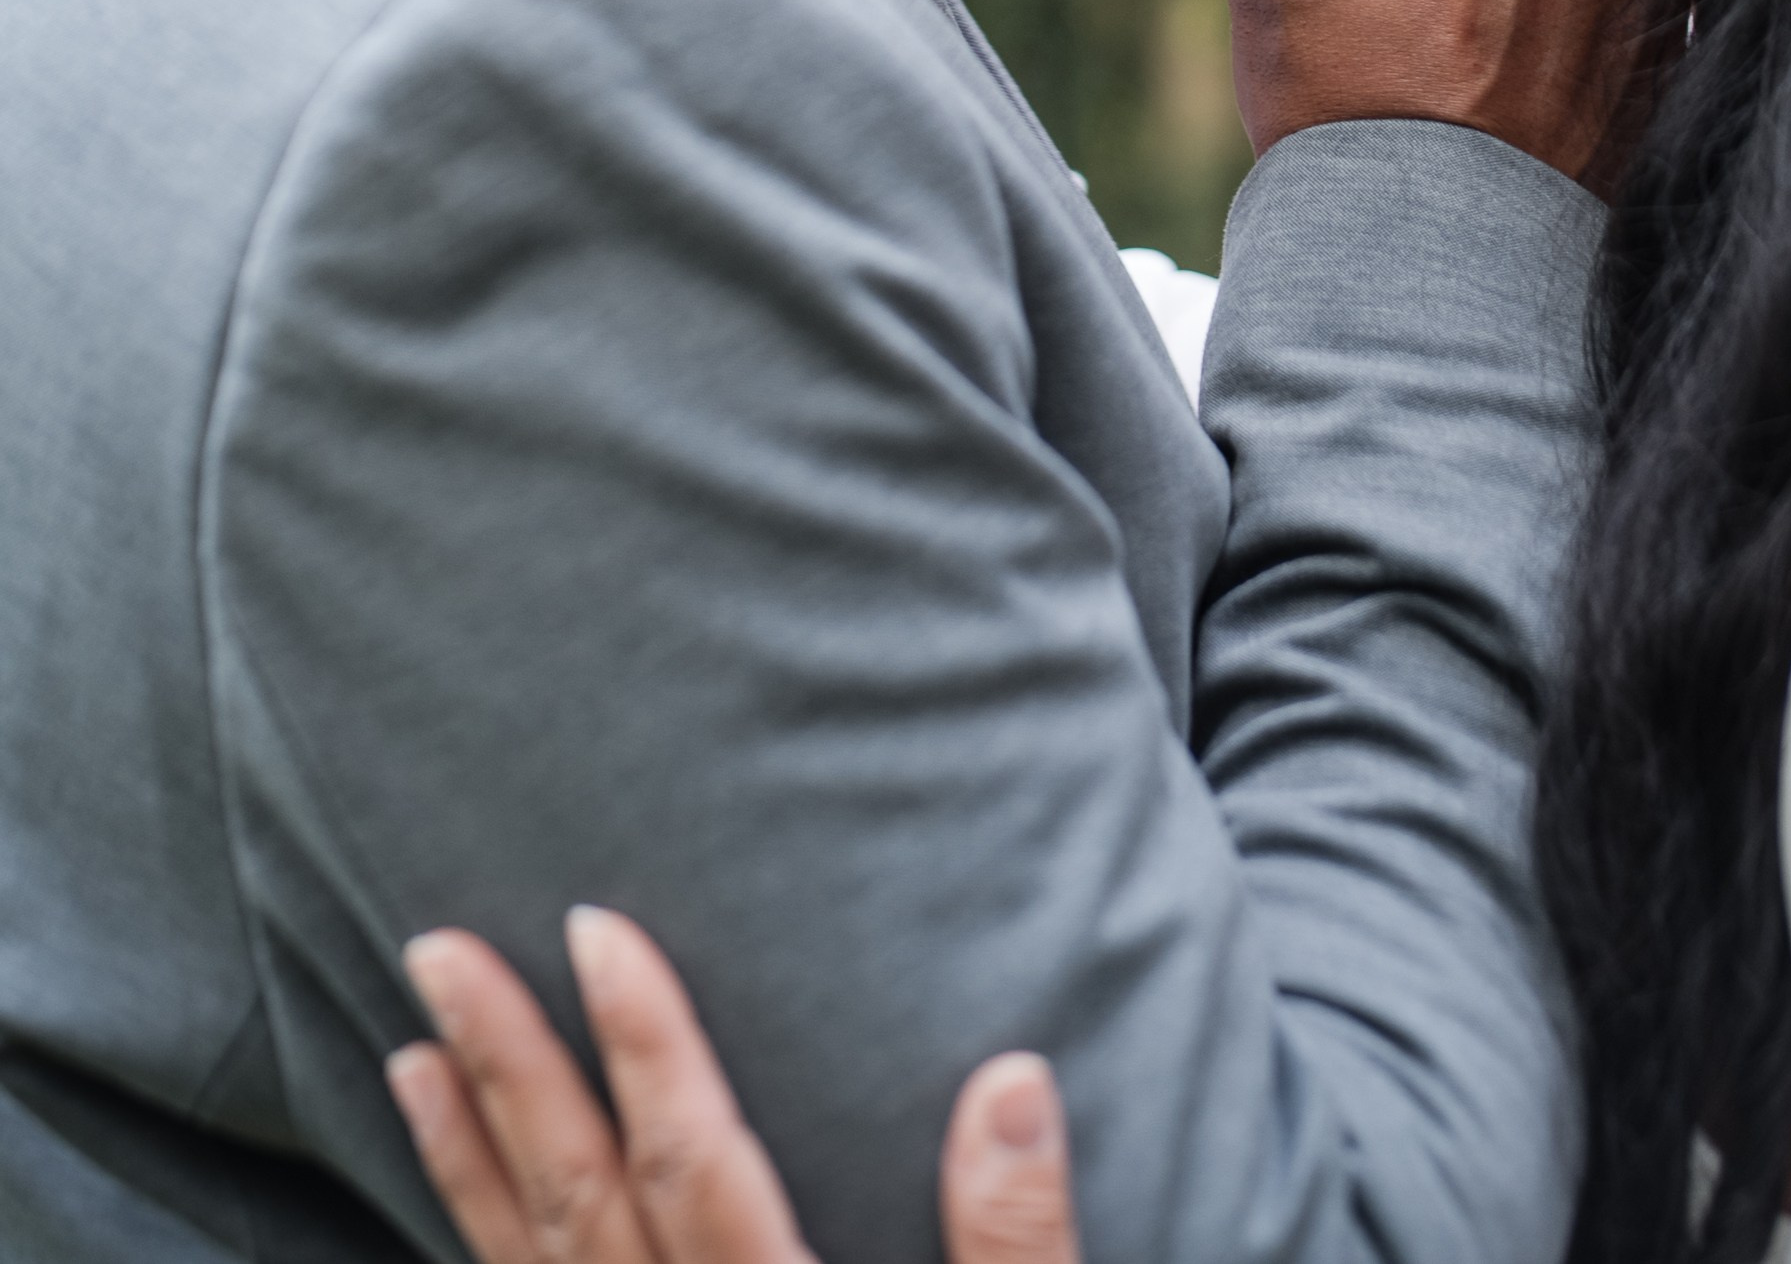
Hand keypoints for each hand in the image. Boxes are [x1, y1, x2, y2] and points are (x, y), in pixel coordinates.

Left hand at [389, 908, 1079, 1263]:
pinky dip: (483, 1263)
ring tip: (407, 1056)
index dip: (647, 1043)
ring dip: (466, 1165)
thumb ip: (1016, 1247)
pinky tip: (464, 1220)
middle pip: (584, 1210)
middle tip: (436, 948)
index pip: (697, 1169)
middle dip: (508, 1073)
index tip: (592, 927)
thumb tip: (1009, 1076)